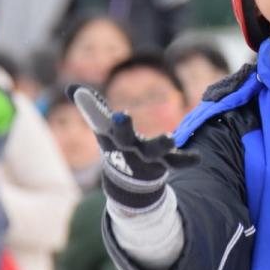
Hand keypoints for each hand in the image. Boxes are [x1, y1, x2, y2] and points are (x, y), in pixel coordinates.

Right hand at [69, 85, 199, 209]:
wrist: (128, 182)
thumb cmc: (115, 146)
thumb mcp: (102, 127)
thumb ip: (90, 107)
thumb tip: (71, 87)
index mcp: (111, 136)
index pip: (98, 119)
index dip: (90, 106)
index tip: (82, 91)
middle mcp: (127, 147)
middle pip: (124, 137)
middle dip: (122, 127)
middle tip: (122, 115)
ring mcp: (145, 157)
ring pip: (153, 152)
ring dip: (159, 145)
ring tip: (169, 137)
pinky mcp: (164, 163)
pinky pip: (176, 163)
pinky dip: (186, 160)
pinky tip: (198, 157)